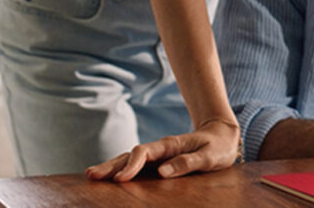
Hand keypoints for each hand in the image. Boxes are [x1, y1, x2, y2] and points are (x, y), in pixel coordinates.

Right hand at [86, 119, 241, 181]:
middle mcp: (159, 148)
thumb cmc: (217, 146)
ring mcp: (157, 155)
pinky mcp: (158, 161)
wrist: (222, 133)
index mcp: (169, 145)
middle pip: (129, 155)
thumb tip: (162, 172)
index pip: (145, 153)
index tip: (120, 179)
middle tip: (91, 175)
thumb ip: (187, 162)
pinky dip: (119, 169)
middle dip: (110, 165)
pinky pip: (135, 164)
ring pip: (128, 159)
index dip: (131, 166)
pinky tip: (108, 176)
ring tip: (91, 175)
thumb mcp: (209, 156)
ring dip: (110, 166)